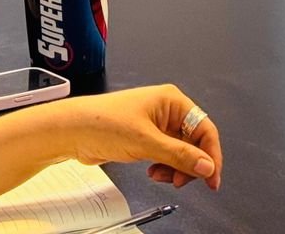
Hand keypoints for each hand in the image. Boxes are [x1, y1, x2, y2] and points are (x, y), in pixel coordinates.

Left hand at [57, 85, 221, 190]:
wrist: (73, 131)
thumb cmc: (103, 123)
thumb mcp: (146, 142)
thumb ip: (179, 155)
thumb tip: (206, 165)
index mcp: (172, 101)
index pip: (204, 128)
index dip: (211, 155)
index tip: (212, 178)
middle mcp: (166, 110)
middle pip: (194, 142)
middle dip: (190, 164)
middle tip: (181, 182)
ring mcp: (156, 125)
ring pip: (180, 151)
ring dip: (176, 168)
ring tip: (161, 177)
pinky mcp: (146, 138)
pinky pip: (166, 155)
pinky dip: (164, 167)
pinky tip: (153, 172)